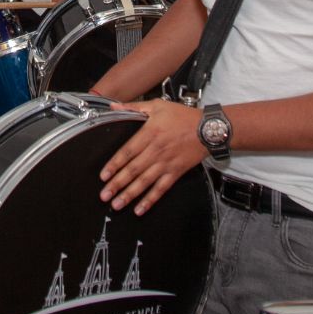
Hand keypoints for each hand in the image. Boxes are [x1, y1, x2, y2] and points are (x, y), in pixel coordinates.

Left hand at [98, 100, 206, 215]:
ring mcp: (166, 163)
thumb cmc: (184, 116)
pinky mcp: (175, 172)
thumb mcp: (158, 106)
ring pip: (144, 182)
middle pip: (133, 170)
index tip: (103, 175)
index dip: (114, 164)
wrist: (208, 129)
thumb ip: (134, 107)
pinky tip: (140, 208)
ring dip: (129, 194)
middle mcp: (156, 151)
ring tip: (117, 204)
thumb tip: (114, 105)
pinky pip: (161, 189)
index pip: (127, 152)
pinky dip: (150, 200)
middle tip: (104, 195)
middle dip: (117, 184)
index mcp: (149, 133)